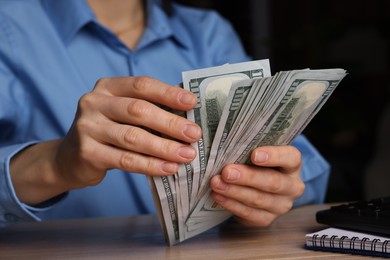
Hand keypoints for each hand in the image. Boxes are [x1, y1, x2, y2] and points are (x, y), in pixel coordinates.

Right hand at [56, 76, 201, 188]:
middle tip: (194, 134)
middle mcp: (94, 102)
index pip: (142, 85)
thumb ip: (148, 110)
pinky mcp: (87, 152)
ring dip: (165, 147)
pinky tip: (169, 168)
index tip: (192, 102)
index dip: (168, 93)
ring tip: (187, 155)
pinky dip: (151, 165)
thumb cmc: (108, 131)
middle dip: (171, 123)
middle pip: (139, 111)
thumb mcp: (123, 113)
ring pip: (133, 137)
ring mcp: (88, 127)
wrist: (70, 157)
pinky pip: (126, 160)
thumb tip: (189, 117)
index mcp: (108, 87)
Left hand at [210, 145, 304, 226]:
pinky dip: (231, 204)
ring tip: (216, 183)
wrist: (258, 185)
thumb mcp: (258, 152)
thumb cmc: (257, 164)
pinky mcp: (267, 219)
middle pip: (273, 182)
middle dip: (247, 177)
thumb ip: (249, 148)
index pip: (290, 158)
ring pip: (258, 200)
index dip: (274, 156)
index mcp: (293, 165)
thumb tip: (227, 145)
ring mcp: (281, 205)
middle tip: (227, 172)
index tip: (254, 154)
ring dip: (234, 191)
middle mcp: (292, 186)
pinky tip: (218, 196)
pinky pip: (249, 214)